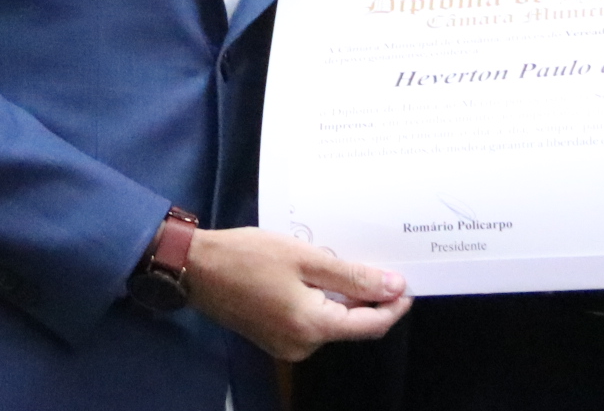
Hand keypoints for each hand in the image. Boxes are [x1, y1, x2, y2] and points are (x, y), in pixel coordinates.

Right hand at [182, 227, 410, 360]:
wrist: (195, 267)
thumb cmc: (248, 257)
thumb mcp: (304, 258)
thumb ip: (352, 276)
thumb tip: (394, 287)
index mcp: (313, 327)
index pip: (370, 326)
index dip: (393, 306)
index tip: (407, 283)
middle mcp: (303, 346)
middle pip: (351, 325)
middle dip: (367, 297)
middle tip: (376, 262)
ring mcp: (286, 345)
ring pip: (330, 322)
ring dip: (342, 296)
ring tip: (341, 261)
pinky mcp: (273, 337)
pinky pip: (310, 321)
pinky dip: (320, 300)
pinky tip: (316, 274)